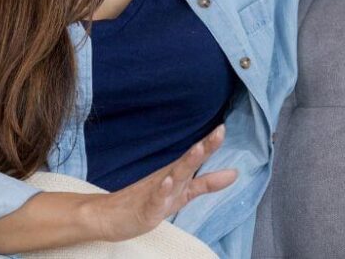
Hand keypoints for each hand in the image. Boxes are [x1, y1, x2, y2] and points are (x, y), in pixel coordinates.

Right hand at [87, 125, 237, 242]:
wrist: (109, 217)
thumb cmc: (148, 201)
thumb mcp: (183, 193)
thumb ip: (207, 183)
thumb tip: (235, 173)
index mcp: (177, 174)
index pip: (196, 156)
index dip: (211, 144)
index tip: (224, 127)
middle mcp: (167, 179)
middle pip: (188, 162)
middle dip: (204, 148)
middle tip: (220, 131)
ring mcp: (156, 193)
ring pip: (173, 177)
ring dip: (186, 163)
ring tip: (199, 149)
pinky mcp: (145, 209)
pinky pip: (155, 200)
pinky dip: (162, 191)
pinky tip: (169, 181)